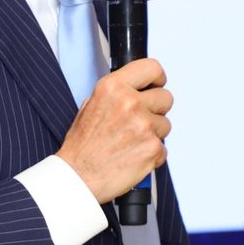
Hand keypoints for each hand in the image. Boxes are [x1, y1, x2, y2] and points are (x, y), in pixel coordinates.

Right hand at [56, 57, 171, 203]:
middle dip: (156, 109)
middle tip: (140, 121)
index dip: (157, 78)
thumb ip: (116, 93)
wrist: (78, 176)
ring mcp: (143, 126)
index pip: (152, 68)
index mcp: (113, 88)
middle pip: (166, 97)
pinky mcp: (152, 148)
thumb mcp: (90, 105)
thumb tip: (136, 87)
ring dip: (153, 133)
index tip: (157, 84)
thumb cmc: (82, 145)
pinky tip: (133, 155)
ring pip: (166, 124)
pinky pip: (163, 148)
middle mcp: (130, 103)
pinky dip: (152, 154)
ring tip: (131, 142)